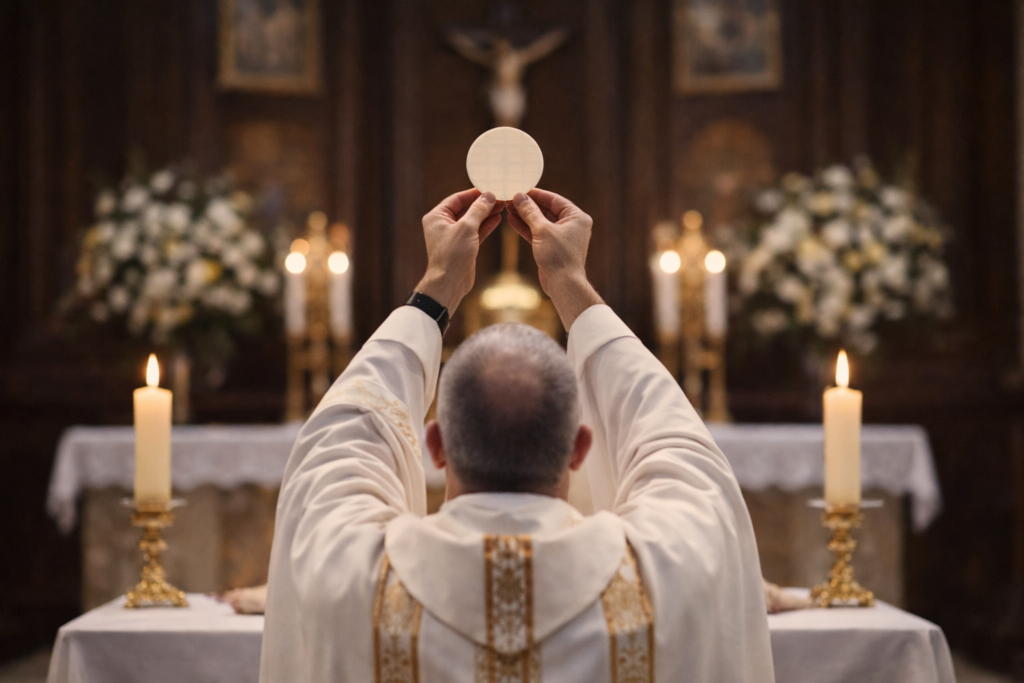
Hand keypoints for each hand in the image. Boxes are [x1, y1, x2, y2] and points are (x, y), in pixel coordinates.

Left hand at [416, 189, 503, 311]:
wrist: (449, 283)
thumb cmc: (452, 255)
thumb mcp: (467, 227)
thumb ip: (478, 210)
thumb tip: (488, 196)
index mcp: (437, 217)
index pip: (457, 199)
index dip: (474, 194)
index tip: (489, 189)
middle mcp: (443, 225)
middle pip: (465, 209)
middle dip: (482, 204)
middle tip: (499, 197)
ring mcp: (453, 236)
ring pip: (472, 220)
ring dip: (486, 214)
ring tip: (502, 206)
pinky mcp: (463, 246)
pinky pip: (475, 232)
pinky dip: (485, 226)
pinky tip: (497, 219)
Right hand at [507, 188, 602, 328]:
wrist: (563, 284)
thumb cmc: (558, 257)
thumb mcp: (542, 230)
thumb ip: (530, 212)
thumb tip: (520, 196)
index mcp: (577, 217)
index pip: (555, 199)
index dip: (537, 194)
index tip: (521, 189)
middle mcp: (572, 225)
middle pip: (547, 210)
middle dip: (528, 206)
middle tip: (511, 198)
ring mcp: (562, 237)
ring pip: (541, 222)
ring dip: (525, 216)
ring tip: (508, 208)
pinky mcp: (553, 247)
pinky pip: (539, 233)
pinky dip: (527, 228)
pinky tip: (512, 221)